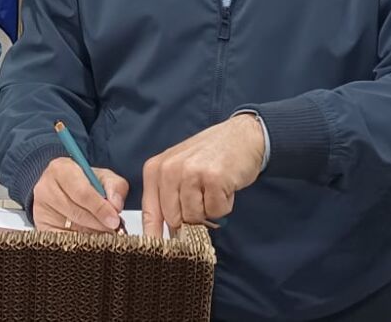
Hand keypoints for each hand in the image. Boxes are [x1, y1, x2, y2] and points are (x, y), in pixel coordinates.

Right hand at [31, 158, 127, 233]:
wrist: (61, 188)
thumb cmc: (83, 182)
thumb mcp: (102, 177)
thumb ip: (114, 186)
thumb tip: (115, 206)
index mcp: (61, 169)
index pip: (82, 192)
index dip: (100, 208)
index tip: (114, 220)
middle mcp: (46, 188)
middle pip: (76, 212)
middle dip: (99, 224)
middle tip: (113, 230)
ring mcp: (40, 209)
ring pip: (70, 228)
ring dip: (91, 234)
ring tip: (102, 233)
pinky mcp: (39, 227)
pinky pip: (61, 241)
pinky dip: (78, 243)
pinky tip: (88, 240)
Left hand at [141, 114, 265, 237]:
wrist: (241, 136)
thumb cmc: (209, 156)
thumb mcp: (179, 170)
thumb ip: (168, 198)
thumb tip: (167, 237)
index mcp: (155, 169)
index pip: (149, 213)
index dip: (154, 237)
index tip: (156, 254)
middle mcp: (169, 170)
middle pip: (174, 220)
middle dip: (190, 219)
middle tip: (203, 200)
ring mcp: (190, 173)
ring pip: (196, 217)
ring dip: (209, 210)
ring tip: (214, 188)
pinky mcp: (213, 178)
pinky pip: (216, 211)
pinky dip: (224, 205)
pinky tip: (225, 186)